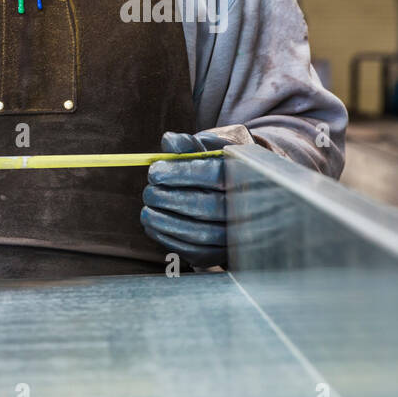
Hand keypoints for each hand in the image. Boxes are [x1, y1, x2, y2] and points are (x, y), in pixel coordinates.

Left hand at [140, 127, 251, 268]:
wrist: (238, 193)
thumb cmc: (219, 166)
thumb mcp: (210, 149)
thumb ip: (189, 145)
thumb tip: (169, 142)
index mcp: (247, 175)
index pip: (215, 175)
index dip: (182, 173)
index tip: (154, 172)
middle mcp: (250, 207)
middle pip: (208, 207)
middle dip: (170, 199)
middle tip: (149, 191)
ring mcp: (237, 235)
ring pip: (201, 234)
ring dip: (166, 222)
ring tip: (147, 209)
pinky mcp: (222, 254)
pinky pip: (195, 252)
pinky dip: (169, 239)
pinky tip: (154, 225)